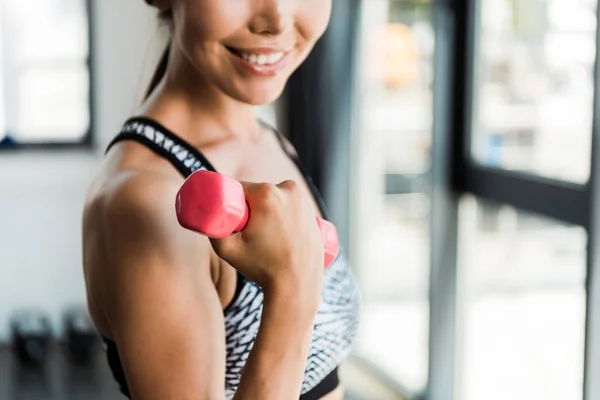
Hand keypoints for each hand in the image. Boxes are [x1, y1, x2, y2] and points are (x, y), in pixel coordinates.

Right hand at [209, 180, 323, 306]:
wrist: (297, 286)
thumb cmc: (262, 268)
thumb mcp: (227, 250)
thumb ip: (211, 229)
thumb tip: (205, 216)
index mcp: (267, 193)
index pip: (240, 188)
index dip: (232, 203)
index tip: (234, 221)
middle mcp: (289, 190)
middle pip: (258, 193)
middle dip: (251, 209)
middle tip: (250, 234)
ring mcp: (304, 200)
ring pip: (275, 200)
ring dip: (268, 212)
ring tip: (267, 237)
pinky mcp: (313, 212)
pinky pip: (290, 208)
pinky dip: (284, 217)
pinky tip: (282, 233)